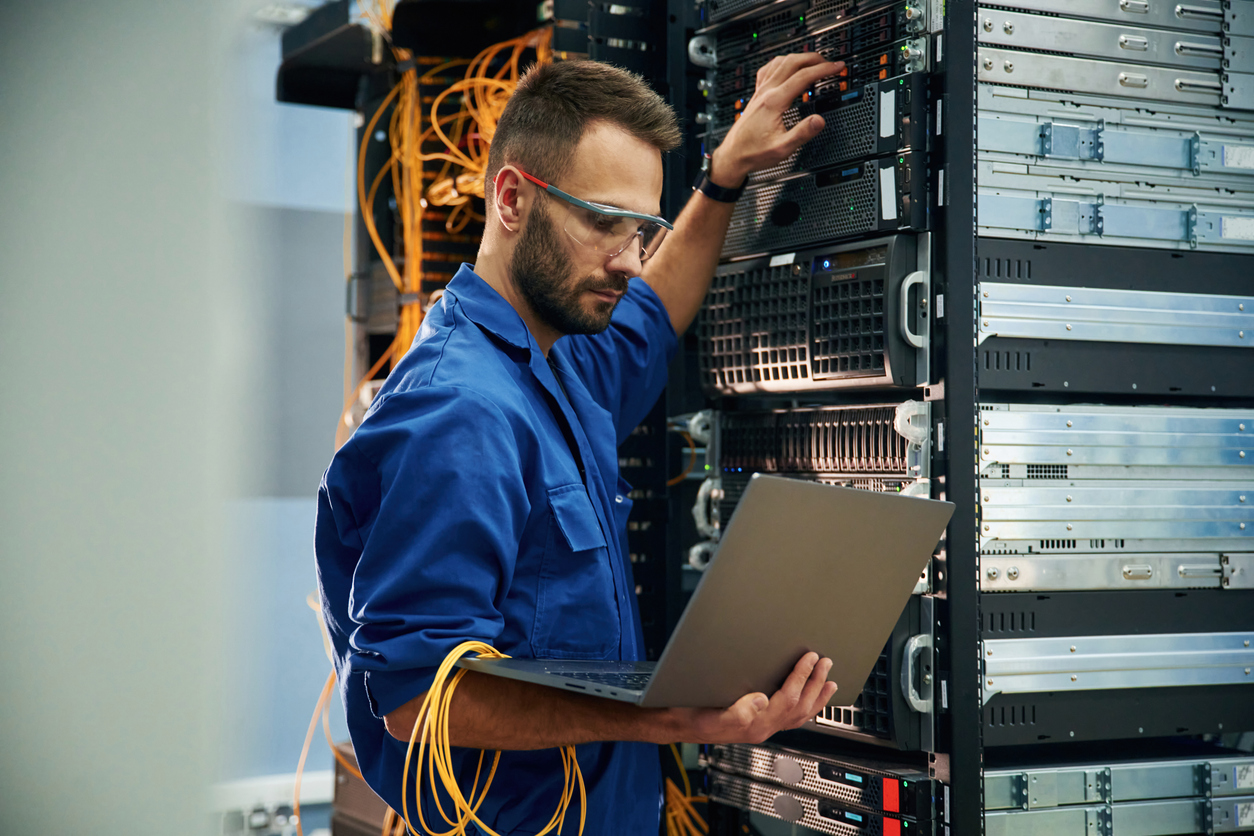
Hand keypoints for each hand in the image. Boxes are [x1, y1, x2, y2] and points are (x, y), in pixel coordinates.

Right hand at [658, 652, 837, 744]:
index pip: (786, 698)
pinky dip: (806, 706)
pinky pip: (791, 718)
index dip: (801, 677)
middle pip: (799, 707)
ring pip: (799, 715)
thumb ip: (736, 711)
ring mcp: (762, 727)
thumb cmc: (689, 714)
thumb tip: (761, 700)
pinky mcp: (758, 724)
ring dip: (816, 696)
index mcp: (754, 724)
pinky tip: (807, 697)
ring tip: (828, 681)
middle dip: (815, 684)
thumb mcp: (708, 714)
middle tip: (826, 662)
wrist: (675, 724)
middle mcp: (762, 728)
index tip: (810, 657)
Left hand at [708, 54, 844, 186]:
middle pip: (792, 62)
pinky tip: (786, 66)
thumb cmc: (753, 153)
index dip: (824, 69)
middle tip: (829, 63)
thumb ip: (802, 134)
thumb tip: (819, 120)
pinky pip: (768, 69)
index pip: (803, 76)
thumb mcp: (781, 149)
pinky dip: (782, 63)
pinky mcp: (756, 95)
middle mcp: (766, 92)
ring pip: (780, 62)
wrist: (732, 155)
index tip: (837, 67)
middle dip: (814, 58)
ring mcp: (760, 92)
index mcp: (774, 101)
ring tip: (814, 62)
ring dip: (799, 58)